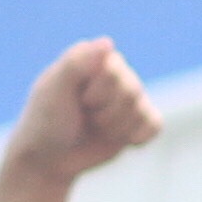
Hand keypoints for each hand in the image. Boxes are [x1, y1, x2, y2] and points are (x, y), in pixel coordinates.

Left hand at [1, 40, 158, 187]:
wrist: (49, 158)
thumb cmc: (46, 121)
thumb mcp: (54, 91)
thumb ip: (77, 64)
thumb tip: (108, 43)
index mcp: (93, 57)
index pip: (115, 72)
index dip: (97, 94)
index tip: (76, 100)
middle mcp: (114, 72)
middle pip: (132, 91)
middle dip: (106, 114)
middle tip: (84, 117)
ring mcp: (127, 97)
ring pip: (142, 111)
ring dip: (116, 129)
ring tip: (94, 128)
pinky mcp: (138, 119)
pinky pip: (155, 124)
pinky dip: (137, 137)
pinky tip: (117, 139)